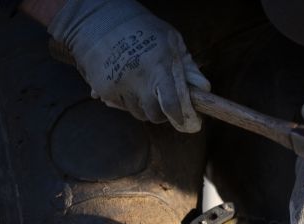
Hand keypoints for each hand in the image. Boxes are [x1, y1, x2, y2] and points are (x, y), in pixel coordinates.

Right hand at [48, 0, 209, 131]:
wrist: (99, 21)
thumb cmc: (142, 29)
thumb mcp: (171, 40)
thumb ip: (188, 66)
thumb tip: (204, 89)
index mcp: (159, 67)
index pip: (171, 105)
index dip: (179, 117)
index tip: (185, 121)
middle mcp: (139, 80)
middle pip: (154, 116)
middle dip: (162, 114)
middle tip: (163, 102)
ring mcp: (120, 87)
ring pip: (138, 113)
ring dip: (144, 106)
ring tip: (143, 85)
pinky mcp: (104, 91)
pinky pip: (121, 107)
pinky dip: (127, 100)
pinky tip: (127, 82)